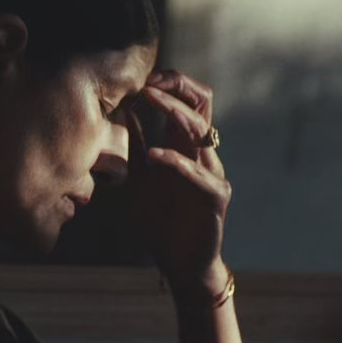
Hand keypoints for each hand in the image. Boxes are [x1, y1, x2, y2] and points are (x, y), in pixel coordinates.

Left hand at [125, 69, 230, 298]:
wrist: (179, 262)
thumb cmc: (161, 218)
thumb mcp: (139, 175)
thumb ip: (136, 144)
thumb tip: (125, 109)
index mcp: (186, 145)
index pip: (189, 101)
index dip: (172, 84)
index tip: (143, 80)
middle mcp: (203, 154)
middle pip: (203, 105)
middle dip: (178, 86)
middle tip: (150, 81)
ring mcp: (212, 173)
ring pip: (202, 132)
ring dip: (174, 112)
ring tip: (149, 99)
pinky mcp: (215, 197)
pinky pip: (199, 173)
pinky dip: (175, 161)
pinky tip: (154, 156)